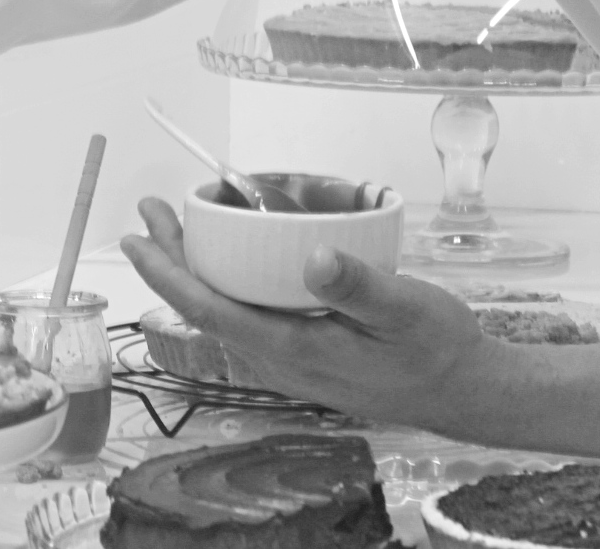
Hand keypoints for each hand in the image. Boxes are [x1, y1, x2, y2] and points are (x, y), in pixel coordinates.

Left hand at [121, 197, 509, 431]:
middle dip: (171, 259)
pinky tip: (233, 258)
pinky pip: (247, 317)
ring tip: (179, 224)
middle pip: (206, 308)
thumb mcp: (405, 309)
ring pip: (224, 313)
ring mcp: (289, 362)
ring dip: (196, 269)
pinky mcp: (303, 355)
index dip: (167, 274)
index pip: (210, 310)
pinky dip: (227, 281)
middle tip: (151, 209)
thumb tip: (312, 258)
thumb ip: (359, 286)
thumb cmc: (435, 348)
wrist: (462, 390)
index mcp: (294, 350)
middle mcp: (280, 361)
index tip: (137, 237)